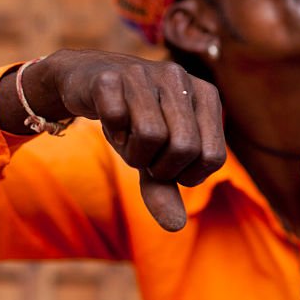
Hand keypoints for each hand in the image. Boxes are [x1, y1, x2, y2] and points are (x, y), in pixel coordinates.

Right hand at [0, 49, 225, 231]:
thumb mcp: (155, 157)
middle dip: (160, 168)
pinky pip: (116, 119)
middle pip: (184, 148)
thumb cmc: (134, 121)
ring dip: (133, 153)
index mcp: (206, 95)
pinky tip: (110, 120)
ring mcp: (146, 73)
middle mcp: (181, 78)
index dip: (188, 176)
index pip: (213, 157)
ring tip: (128, 139)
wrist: (87, 80)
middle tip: (146, 156)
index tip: (169, 166)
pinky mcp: (110, 76)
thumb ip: (167, 190)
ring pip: (151, 135)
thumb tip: (175, 226)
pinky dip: (111, 131)